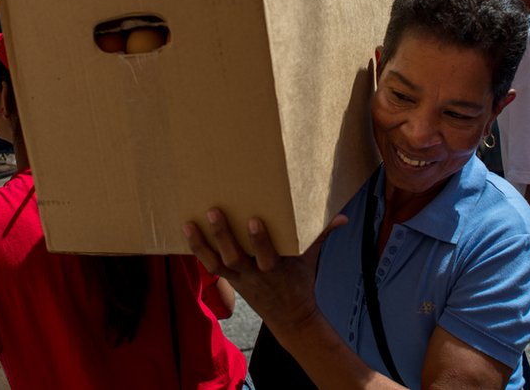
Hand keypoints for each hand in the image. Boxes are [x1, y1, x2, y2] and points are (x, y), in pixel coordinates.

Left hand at [183, 209, 346, 330]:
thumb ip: (322, 235)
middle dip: (224, 236)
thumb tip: (342, 217)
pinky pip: (210, 267)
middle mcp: (255, 275)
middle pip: (235, 257)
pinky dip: (198, 251)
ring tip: (190, 223)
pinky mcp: (230, 280)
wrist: (290, 318)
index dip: (260, 240)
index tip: (254, 219)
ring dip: (202, 244)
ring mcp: (240, 279)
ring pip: (217, 263)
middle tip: (214, 211)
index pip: (267, 255)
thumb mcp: (311, 260)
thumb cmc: (300, 283)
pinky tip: (188, 232)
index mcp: (276, 270)